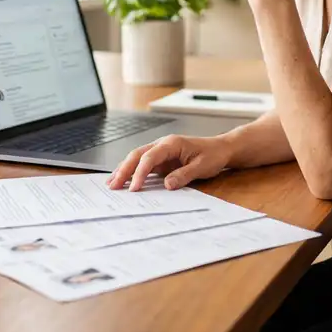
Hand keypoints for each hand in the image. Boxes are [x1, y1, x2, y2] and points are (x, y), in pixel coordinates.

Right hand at [106, 134, 232, 190]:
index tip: (134, 188)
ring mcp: (160, 152)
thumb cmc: (213, 155)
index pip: (149, 157)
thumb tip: (167, 185)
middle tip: (113, 186)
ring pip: (136, 158)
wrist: (221, 149)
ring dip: (124, 170)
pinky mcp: (161, 160)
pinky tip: (123, 180)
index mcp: (171, 143)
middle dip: (124, 170)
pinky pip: (143, 165)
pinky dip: (132, 172)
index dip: (140, 173)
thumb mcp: (202, 166)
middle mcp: (162, 145)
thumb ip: (184, 175)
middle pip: (137, 155)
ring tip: (111, 183)